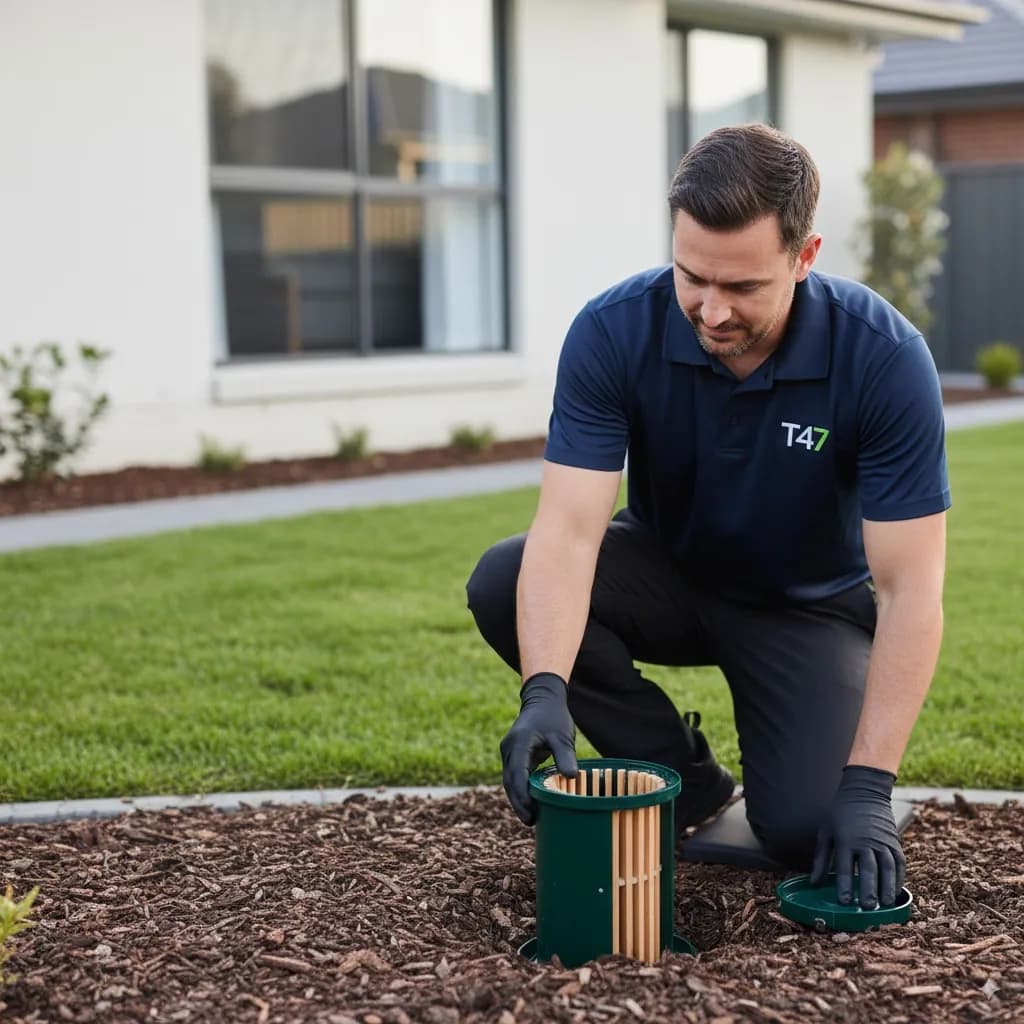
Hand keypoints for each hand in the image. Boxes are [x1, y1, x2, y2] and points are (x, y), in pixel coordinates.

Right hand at [499, 672, 577, 823]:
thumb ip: (564, 755)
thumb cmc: (553, 717)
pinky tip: (531, 804)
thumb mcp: (562, 735)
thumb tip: (572, 777)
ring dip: (518, 799)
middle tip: (531, 821)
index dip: (521, 795)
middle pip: (509, 781)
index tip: (530, 811)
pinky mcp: (514, 756)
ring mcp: (510, 752)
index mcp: (519, 743)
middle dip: (518, 802)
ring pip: (510, 780)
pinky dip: (521, 790)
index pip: (516, 773)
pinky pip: (514, 776)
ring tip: (531, 818)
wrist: (543, 700)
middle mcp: (510, 749)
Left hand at [810, 765, 905, 907]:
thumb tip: (813, 883)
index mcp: (845, 839)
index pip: (844, 866)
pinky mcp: (894, 841)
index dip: (845, 885)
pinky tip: (895, 892)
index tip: (845, 902)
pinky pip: (899, 862)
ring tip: (885, 905)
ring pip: (887, 867)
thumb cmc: (840, 814)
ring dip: (887, 887)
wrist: (864, 792)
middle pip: (869, 868)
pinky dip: (899, 878)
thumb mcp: (825, 832)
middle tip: (869, 908)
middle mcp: (866, 841)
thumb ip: (821, 858)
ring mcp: (882, 841)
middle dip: (869, 889)